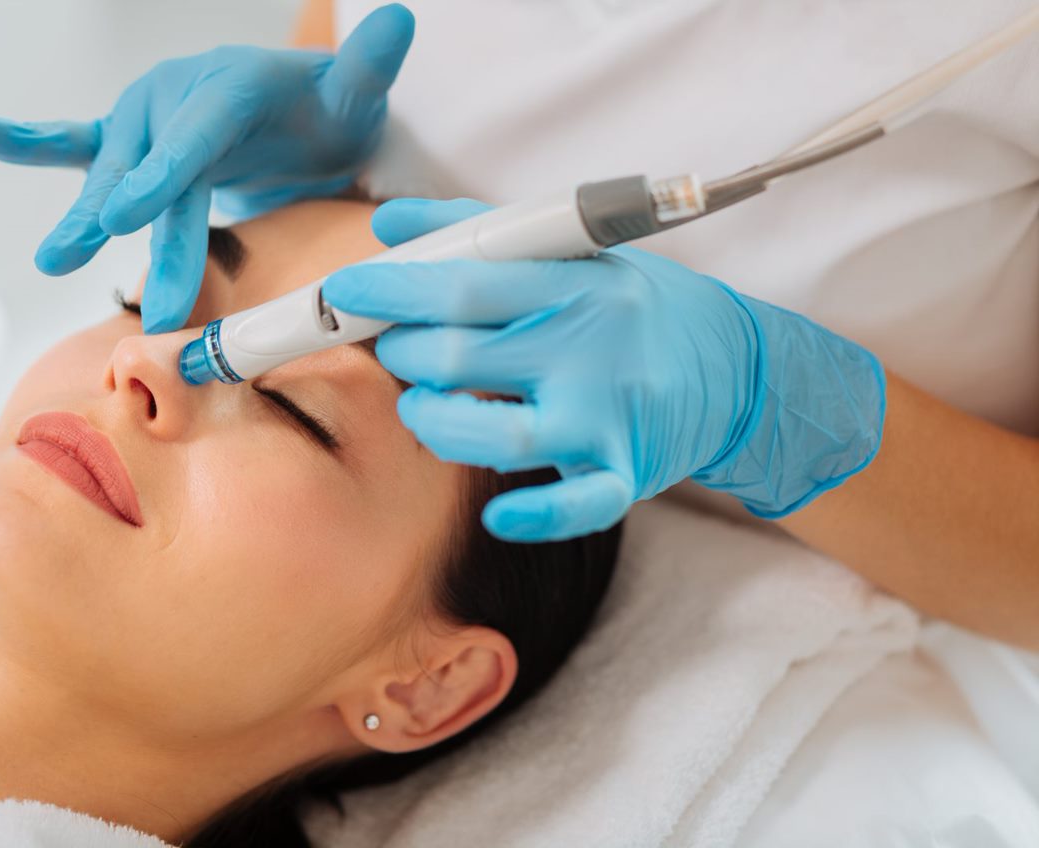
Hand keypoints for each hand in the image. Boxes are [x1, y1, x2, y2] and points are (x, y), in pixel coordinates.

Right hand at [0, 4, 413, 333]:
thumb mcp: (354, 93)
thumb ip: (367, 67)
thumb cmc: (326, 110)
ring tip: (56, 259)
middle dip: (132, 226)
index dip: (164, 173)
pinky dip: (30, 139)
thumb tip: (401, 19)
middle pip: (154, 171)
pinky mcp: (131, 138)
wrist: (300, 111)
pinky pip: (76, 139)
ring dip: (84, 215)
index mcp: (230, 87)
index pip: (196, 136)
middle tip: (110, 274)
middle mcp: (179, 97)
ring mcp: (148, 117)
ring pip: (113, 173)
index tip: (133, 212)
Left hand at [322, 199, 885, 541]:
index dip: (392, 290)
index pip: (465, 282)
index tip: (340, 293)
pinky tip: (496, 514)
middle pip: (462, 358)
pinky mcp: (627, 473)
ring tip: (424, 406)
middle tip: (394, 347)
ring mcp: (608, 416)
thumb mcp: (571, 253)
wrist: (736, 368)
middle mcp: (589, 348)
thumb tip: (389, 219)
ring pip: (496, 436)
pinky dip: (533, 516)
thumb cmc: (635, 307)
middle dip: (405, 354)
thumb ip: (477, 232)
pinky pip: (575, 506)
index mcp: (574, 284)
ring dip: (436, 423)